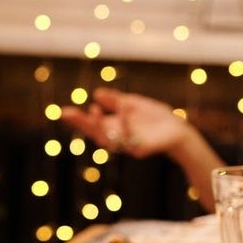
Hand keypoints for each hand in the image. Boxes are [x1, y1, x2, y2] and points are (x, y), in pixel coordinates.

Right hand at [60, 88, 190, 158]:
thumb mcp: (132, 103)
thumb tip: (96, 93)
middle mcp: (116, 137)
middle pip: (94, 133)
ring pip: (108, 139)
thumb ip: (115, 100)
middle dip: (82, 123)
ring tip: (94, 109)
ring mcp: (127, 144)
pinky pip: (130, 137)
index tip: (64, 111)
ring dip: (100, 125)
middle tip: (68, 113)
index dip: (77, 119)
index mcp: (112, 126)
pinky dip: (127, 123)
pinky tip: (124, 109)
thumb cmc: (155, 118)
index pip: (91, 124)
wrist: (178, 130)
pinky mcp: (140, 149)